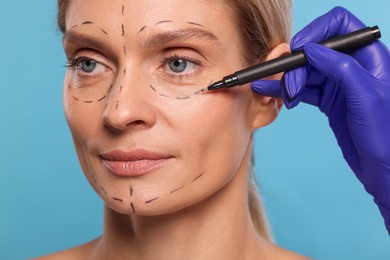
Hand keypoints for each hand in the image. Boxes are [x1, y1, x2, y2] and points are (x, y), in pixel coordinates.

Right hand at [251, 6, 389, 232]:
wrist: (384, 167)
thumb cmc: (386, 134)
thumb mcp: (365, 96)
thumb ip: (340, 68)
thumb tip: (311, 49)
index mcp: (369, 57)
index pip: (340, 25)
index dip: (316, 31)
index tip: (298, 49)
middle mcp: (353, 66)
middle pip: (316, 51)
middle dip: (297, 65)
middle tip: (289, 86)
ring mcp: (339, 84)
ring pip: (307, 71)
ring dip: (289, 80)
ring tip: (281, 95)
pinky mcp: (329, 100)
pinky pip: (304, 89)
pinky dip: (288, 91)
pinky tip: (273, 93)